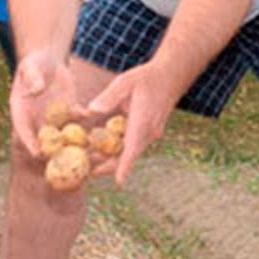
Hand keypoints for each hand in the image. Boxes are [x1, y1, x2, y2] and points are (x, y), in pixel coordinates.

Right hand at [9, 48, 79, 158]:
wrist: (49, 60)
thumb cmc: (34, 62)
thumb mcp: (31, 67)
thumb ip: (33, 78)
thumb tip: (37, 90)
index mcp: (22, 112)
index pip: (23, 130)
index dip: (29, 142)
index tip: (37, 153)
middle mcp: (38, 119)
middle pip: (45, 140)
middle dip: (55, 152)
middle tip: (65, 163)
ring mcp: (55, 118)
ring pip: (65, 136)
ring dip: (75, 145)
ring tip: (87, 154)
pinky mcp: (71, 112)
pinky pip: (79, 122)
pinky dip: (88, 128)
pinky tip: (101, 133)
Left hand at [85, 61, 181, 185]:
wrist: (170, 77)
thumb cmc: (146, 78)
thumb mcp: (125, 82)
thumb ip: (109, 97)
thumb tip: (92, 110)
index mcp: (143, 121)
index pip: (134, 148)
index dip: (125, 166)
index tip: (119, 182)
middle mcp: (149, 132)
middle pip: (129, 155)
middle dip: (110, 166)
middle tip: (88, 173)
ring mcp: (150, 134)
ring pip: (130, 151)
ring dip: (112, 158)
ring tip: (90, 161)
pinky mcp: (148, 132)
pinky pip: (133, 145)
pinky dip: (119, 149)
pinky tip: (102, 148)